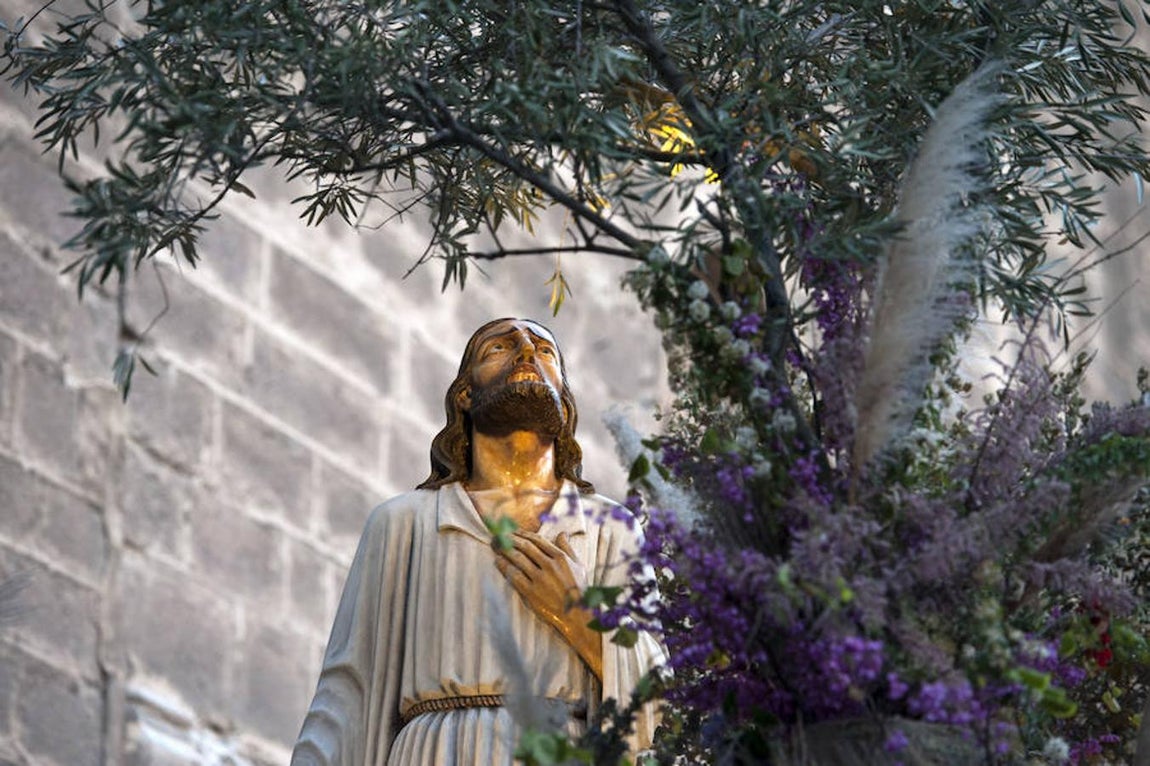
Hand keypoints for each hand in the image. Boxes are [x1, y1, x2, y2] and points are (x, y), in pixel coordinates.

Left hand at [494, 531, 602, 679]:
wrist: (576, 615)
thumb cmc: (578, 590)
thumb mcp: (578, 566)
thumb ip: (568, 549)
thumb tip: (562, 533)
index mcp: (560, 558)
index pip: (537, 540)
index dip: (522, 534)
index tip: (513, 531)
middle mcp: (549, 566)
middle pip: (525, 547)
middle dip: (510, 538)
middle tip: (499, 535)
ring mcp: (539, 580)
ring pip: (517, 559)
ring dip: (504, 550)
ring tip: (496, 545)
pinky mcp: (531, 593)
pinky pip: (514, 576)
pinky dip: (504, 567)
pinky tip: (498, 561)